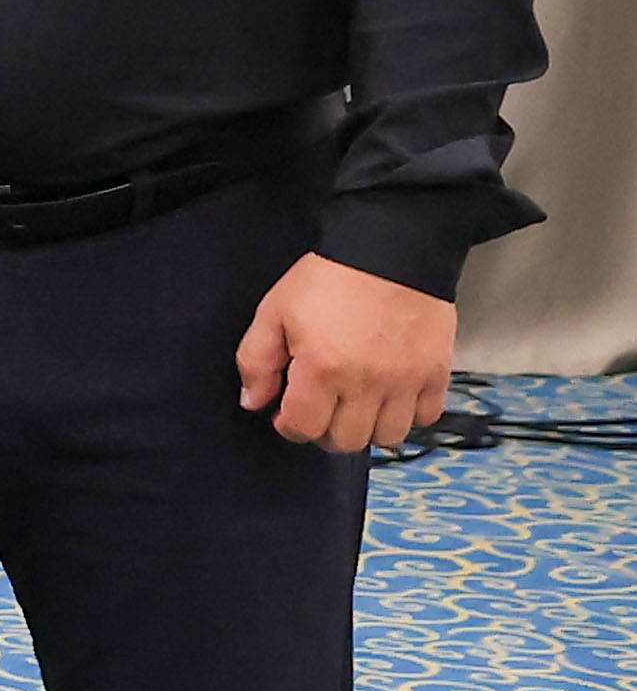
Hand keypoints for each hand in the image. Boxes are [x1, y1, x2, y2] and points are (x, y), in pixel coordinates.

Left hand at [235, 254, 454, 455]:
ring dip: (368, 428)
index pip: (303, 428)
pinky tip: (392, 396)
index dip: (289, 426)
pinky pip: (427, 416)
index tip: (288, 412)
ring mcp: (406, 381)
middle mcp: (367, 383)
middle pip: (346, 441)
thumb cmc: (330, 277)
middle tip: (321, 409)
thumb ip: (256, 361)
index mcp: (323, 369)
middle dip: (325, 432)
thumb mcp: (274, 311)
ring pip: (388, 436)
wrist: (391, 249)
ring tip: (357, 405)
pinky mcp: (436, 372)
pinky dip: (409, 414)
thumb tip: (253, 401)